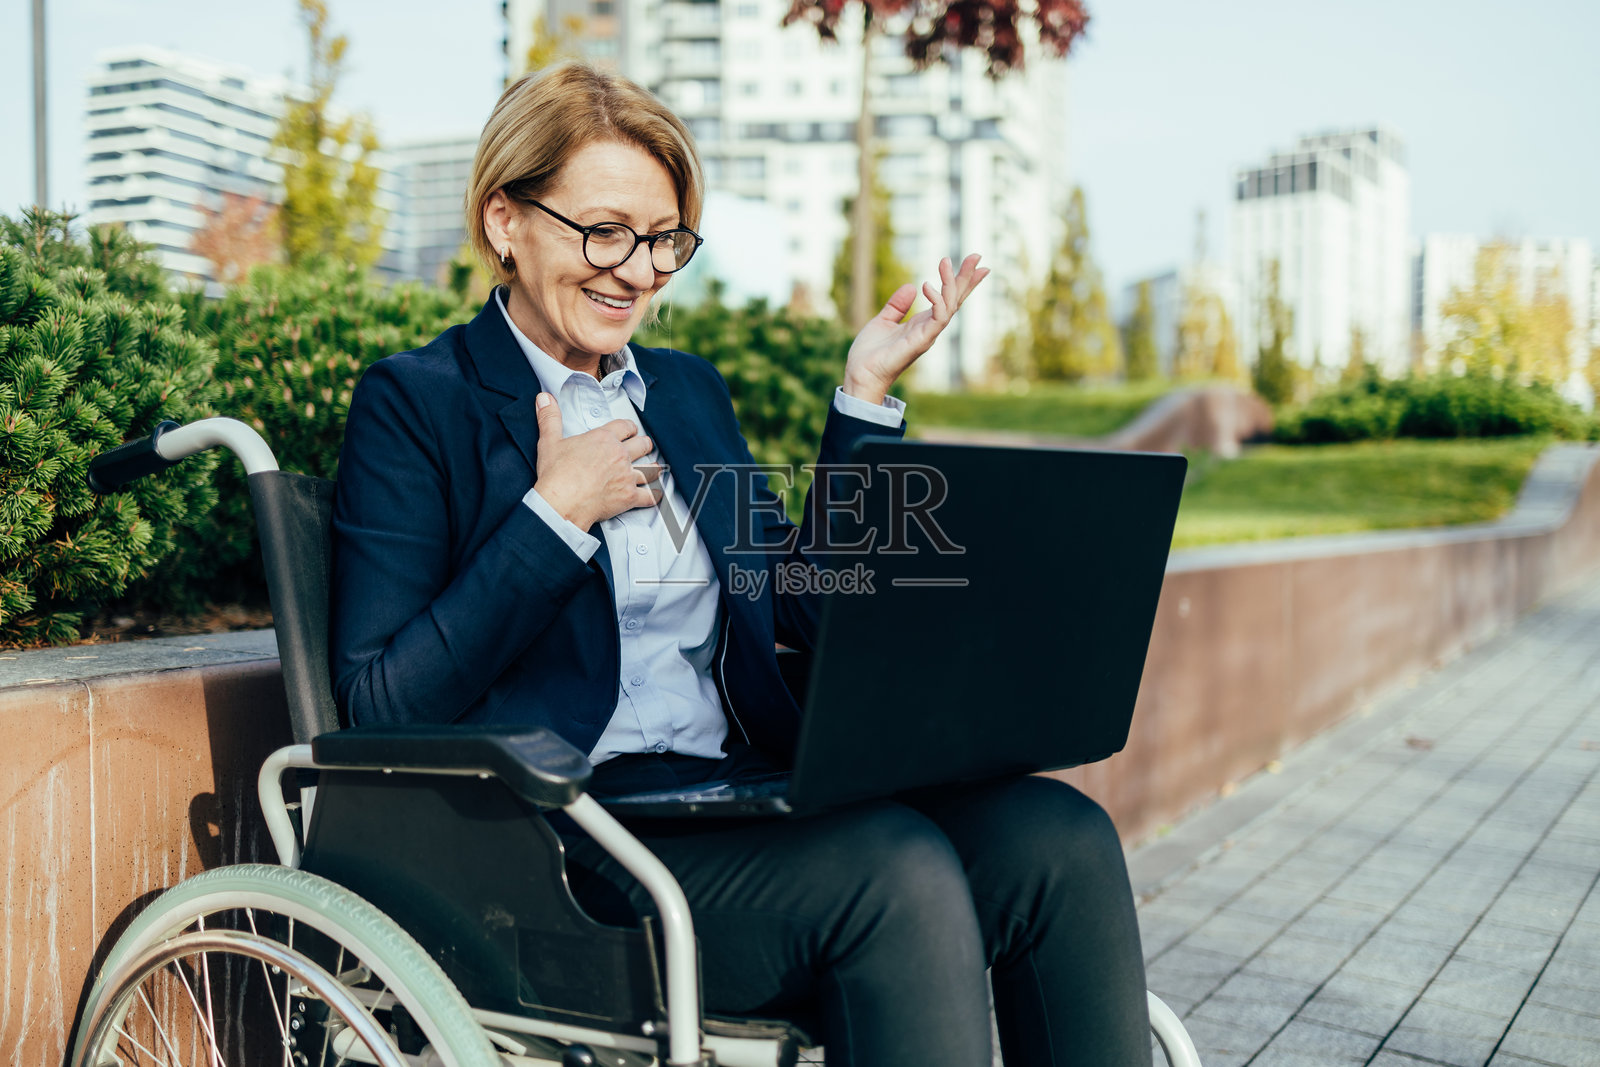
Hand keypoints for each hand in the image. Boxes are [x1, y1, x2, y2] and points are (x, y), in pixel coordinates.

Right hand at [532, 393, 659, 528]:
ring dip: (653, 468)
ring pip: (650, 469)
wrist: (561, 502)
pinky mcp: (629, 496)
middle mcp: (619, 455)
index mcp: (603, 439)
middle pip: (643, 444)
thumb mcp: (550, 441)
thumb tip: (544, 399)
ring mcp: (626, 475)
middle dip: (644, 445)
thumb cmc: (557, 475)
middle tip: (644, 447)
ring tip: (654, 468)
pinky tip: (656, 494)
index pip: (625, 426)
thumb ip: (550, 418)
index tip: (630, 430)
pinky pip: (649, 496)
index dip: (629, 428)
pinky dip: (654, 496)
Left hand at [842, 254, 990, 404]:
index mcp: (922, 323)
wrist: (860, 373)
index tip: (974, 264)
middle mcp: (930, 329)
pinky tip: (928, 285)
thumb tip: (911, 286)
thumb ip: (897, 305)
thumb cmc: (871, 353)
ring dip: (952, 283)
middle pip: (955, 300)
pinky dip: (937, 301)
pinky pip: (937, 319)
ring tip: (946, 261)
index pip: (948, 299)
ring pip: (950, 306)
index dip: (961, 282)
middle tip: (976, 255)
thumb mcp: (883, 321)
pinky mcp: (921, 341)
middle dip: (966, 278)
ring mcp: (927, 335)